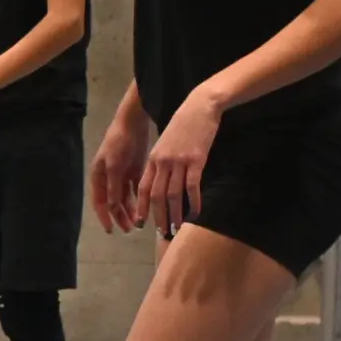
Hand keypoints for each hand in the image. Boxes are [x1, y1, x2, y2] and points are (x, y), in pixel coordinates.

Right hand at [89, 110, 151, 234]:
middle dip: (120, 217)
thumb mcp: (115, 166)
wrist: (132, 124)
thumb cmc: (119, 143)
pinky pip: (135, 190)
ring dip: (130, 210)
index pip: (100, 203)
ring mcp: (121, 175)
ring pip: (125, 198)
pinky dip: (139, 200)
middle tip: (129, 230)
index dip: (104, 217)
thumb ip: (113, 187)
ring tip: (138, 223)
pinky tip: (145, 208)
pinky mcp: (134, 171)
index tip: (111, 231)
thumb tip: (113, 208)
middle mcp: (108, 179)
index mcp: (98, 177)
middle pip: (113, 203)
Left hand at [136, 92, 220, 237]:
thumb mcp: (165, 144)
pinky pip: (192, 186)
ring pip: (173, 194)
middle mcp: (162, 162)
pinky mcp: (195, 160)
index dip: (141, 207)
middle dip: (157, 216)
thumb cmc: (183, 126)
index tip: (141, 223)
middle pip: (156, 195)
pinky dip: (194, 201)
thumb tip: (160, 181)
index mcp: (152, 159)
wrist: (199, 107)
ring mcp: (178, 162)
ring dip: (174, 214)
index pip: (142, 188)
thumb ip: (161, 162)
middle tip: (161, 232)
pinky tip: (196, 212)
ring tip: (176, 228)